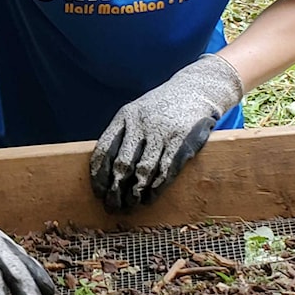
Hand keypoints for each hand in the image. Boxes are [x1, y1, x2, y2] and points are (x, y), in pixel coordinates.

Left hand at [90, 54, 242, 209]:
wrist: (196, 88)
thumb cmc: (161, 106)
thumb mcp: (137, 112)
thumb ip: (123, 135)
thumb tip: (106, 169)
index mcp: (125, 116)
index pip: (104, 149)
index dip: (99, 175)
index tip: (98, 192)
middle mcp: (141, 124)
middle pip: (122, 164)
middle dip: (115, 189)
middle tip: (111, 206)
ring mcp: (162, 132)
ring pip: (144, 170)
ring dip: (134, 193)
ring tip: (129, 206)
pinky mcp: (182, 140)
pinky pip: (165, 170)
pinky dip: (155, 188)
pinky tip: (149, 198)